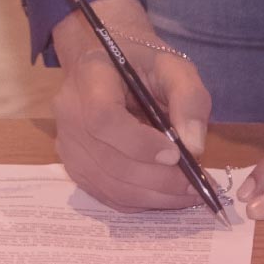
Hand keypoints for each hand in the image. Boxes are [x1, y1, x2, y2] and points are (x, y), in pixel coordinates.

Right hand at [49, 0, 213, 212]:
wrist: (106, 60)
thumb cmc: (141, 60)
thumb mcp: (173, 65)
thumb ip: (189, 97)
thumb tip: (194, 147)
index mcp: (90, 76)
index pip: (104, 118)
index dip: (140, 143)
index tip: (176, 153)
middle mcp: (70, 113)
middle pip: (109, 161)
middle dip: (158, 180)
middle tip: (196, 186)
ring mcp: (68, 144)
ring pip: (109, 186)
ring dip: (154, 198)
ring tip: (187, 194)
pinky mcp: (75, 167)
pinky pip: (107, 196)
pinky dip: (140, 202)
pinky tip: (166, 195)